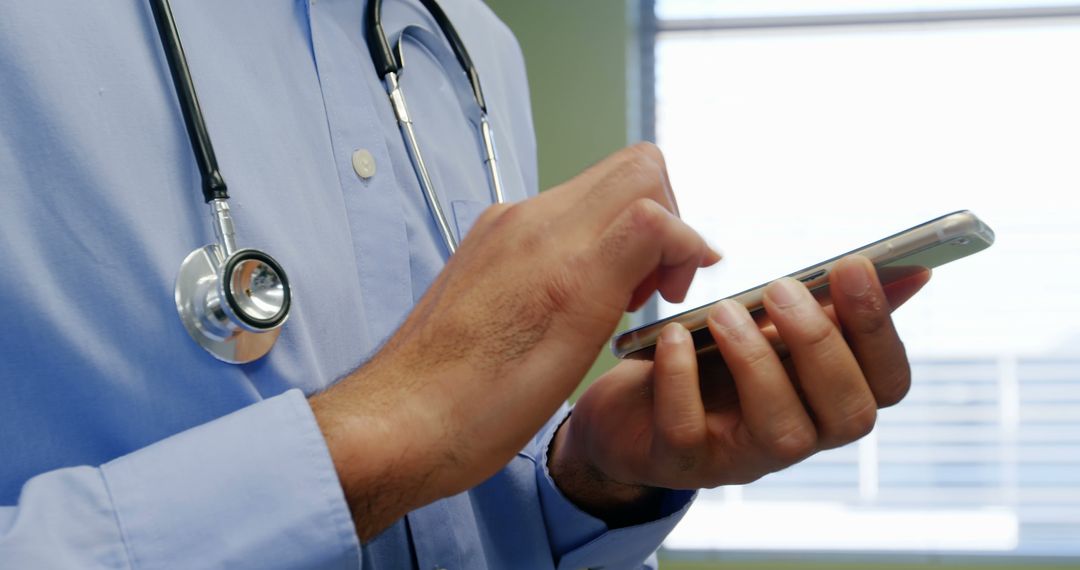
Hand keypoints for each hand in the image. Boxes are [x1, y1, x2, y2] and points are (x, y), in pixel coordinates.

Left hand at [309, 144, 718, 538]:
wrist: (401, 421)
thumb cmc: (482, 405)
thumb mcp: (576, 342)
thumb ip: (629, 264)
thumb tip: (677, 234)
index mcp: (558, 249)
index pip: (649, 186)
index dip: (684, 236)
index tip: (677, 289)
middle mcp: (528, 221)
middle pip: (630, 171)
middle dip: (664, 221)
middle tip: (653, 289)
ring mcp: (504, 227)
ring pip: (597, 193)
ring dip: (628, 234)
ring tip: (617, 301)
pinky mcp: (489, 242)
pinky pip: (561, 217)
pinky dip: (591, 244)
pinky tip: (578, 299)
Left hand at [550, 256, 929, 521]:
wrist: (628, 411)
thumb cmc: (712, 365)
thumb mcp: (771, 332)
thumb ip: (834, 308)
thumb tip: (912, 272)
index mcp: (828, 401)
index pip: (889, 384)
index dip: (880, 329)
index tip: (853, 265)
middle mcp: (797, 438)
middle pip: (849, 414)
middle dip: (821, 345)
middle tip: (781, 289)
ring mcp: (741, 458)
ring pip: (782, 433)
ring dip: (757, 363)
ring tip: (725, 312)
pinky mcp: (681, 462)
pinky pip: (690, 433)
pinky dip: (681, 381)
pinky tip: (674, 338)